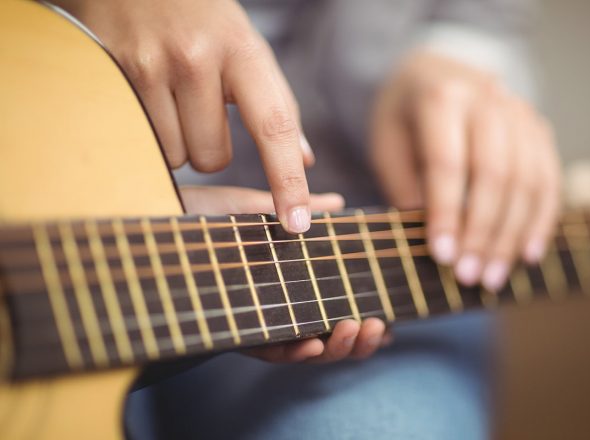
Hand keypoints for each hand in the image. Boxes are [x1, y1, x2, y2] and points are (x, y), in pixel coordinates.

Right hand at [53, 0, 313, 233]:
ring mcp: (150, 66)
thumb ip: (276, 104)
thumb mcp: (249, 50)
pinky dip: (150, 132)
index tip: (297, 221)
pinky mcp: (112, 73)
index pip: (274, 127)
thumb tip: (304, 160)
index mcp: (243, 52)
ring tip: (173, 98)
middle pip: (214, 159)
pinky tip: (148, 95)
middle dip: (212, 148)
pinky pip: (141, 142)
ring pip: (175, 156)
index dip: (287, 180)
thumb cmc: (206, 20)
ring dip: (178, 142)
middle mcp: (197, 60)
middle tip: (203, 110)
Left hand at [180, 185, 389, 361]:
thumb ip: (301, 210)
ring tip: (353, 330)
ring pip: (304, 348)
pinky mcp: (232, 331)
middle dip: (356, 338)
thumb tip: (340, 202)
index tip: (386, 316)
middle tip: (377, 325)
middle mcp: (275, 307)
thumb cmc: (203, 218)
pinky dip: (294, 351)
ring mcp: (256, 321)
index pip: (332, 306)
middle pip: (327, 334)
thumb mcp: (260, 211)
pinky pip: (269, 351)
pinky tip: (312, 344)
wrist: (154, 223)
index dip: (361, 316)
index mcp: (287, 283)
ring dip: (334, 348)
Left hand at [371, 51, 560, 291]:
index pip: (448, 162)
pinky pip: (549, 180)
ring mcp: (520, 112)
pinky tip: (527, 254)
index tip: (441, 256)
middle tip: (468, 275)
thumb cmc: (404, 119)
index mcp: (441, 97)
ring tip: (492, 277)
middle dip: (482, 232)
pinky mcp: (540, 130)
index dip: (446, 212)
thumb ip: (407, 189)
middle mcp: (488, 99)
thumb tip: (436, 245)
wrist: (436, 73)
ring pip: (527, 181)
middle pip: (495, 173)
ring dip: (511, 235)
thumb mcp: (388, 147)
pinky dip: (540, 221)